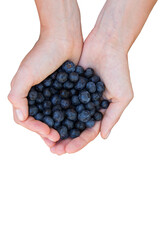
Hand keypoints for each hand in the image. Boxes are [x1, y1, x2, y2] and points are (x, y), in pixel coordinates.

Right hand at [8, 0, 82, 142]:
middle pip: (41, 122)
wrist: (64, 37)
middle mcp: (37, 97)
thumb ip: (17, 95)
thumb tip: (20, 117)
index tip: (50, 134)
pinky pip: (67, 109)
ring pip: (54, 118)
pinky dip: (71, 119)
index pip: (26, 120)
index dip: (36, 129)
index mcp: (25, 95)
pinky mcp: (65, 91)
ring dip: (60, 130)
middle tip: (59, 143)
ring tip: (68, 140)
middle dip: (48, 135)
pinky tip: (78, 126)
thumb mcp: (26, 74)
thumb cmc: (43, 54)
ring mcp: (52, 95)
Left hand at [50, 29, 132, 154]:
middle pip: (75, 128)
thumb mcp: (122, 96)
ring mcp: (77, 97)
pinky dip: (51, 111)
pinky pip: (58, 101)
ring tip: (45, 140)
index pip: (89, 132)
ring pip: (65, 117)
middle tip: (53, 151)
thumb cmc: (118, 70)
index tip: (68, 150)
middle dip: (65, 140)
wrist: (106, 44)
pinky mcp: (68, 86)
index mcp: (101, 112)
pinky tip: (42, 119)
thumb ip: (113, 117)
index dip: (79, 142)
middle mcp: (88, 107)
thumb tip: (104, 138)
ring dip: (56, 129)